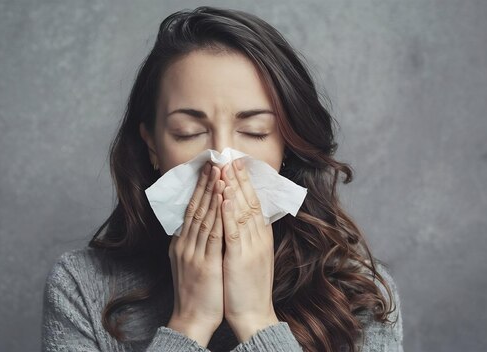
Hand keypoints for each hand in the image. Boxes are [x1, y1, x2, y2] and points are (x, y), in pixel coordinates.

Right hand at [167, 162, 225, 346]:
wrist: (191, 319)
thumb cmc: (195, 293)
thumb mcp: (188, 263)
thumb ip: (192, 243)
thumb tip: (196, 226)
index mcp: (182, 243)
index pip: (191, 209)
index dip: (200, 188)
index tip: (209, 169)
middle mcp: (185, 244)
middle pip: (196, 207)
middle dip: (206, 183)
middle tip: (214, 161)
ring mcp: (193, 253)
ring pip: (203, 216)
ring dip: (212, 192)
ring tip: (220, 172)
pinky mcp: (205, 263)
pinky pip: (212, 233)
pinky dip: (218, 214)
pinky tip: (223, 198)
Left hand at [220, 158, 279, 341]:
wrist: (254, 314)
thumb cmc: (249, 287)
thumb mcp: (253, 256)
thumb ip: (249, 236)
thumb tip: (242, 217)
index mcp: (261, 237)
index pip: (254, 203)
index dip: (245, 182)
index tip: (236, 164)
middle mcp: (258, 238)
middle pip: (250, 201)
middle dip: (239, 178)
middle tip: (230, 157)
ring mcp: (251, 247)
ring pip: (242, 211)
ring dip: (234, 188)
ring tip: (226, 168)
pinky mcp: (240, 258)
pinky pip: (234, 231)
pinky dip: (230, 212)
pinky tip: (225, 196)